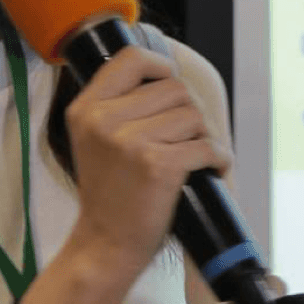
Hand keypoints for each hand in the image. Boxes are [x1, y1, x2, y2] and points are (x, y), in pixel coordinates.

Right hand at [64, 46, 231, 272]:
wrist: (105, 245)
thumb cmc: (109, 194)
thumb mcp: (94, 140)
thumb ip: (119, 106)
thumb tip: (168, 73)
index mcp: (86, 109)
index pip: (132, 58)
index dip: (161, 65)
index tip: (170, 83)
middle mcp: (103, 120)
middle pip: (174, 88)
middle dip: (190, 112)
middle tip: (187, 138)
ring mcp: (129, 142)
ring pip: (194, 115)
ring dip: (204, 136)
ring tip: (194, 156)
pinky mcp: (158, 165)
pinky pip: (206, 145)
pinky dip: (217, 158)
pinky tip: (211, 169)